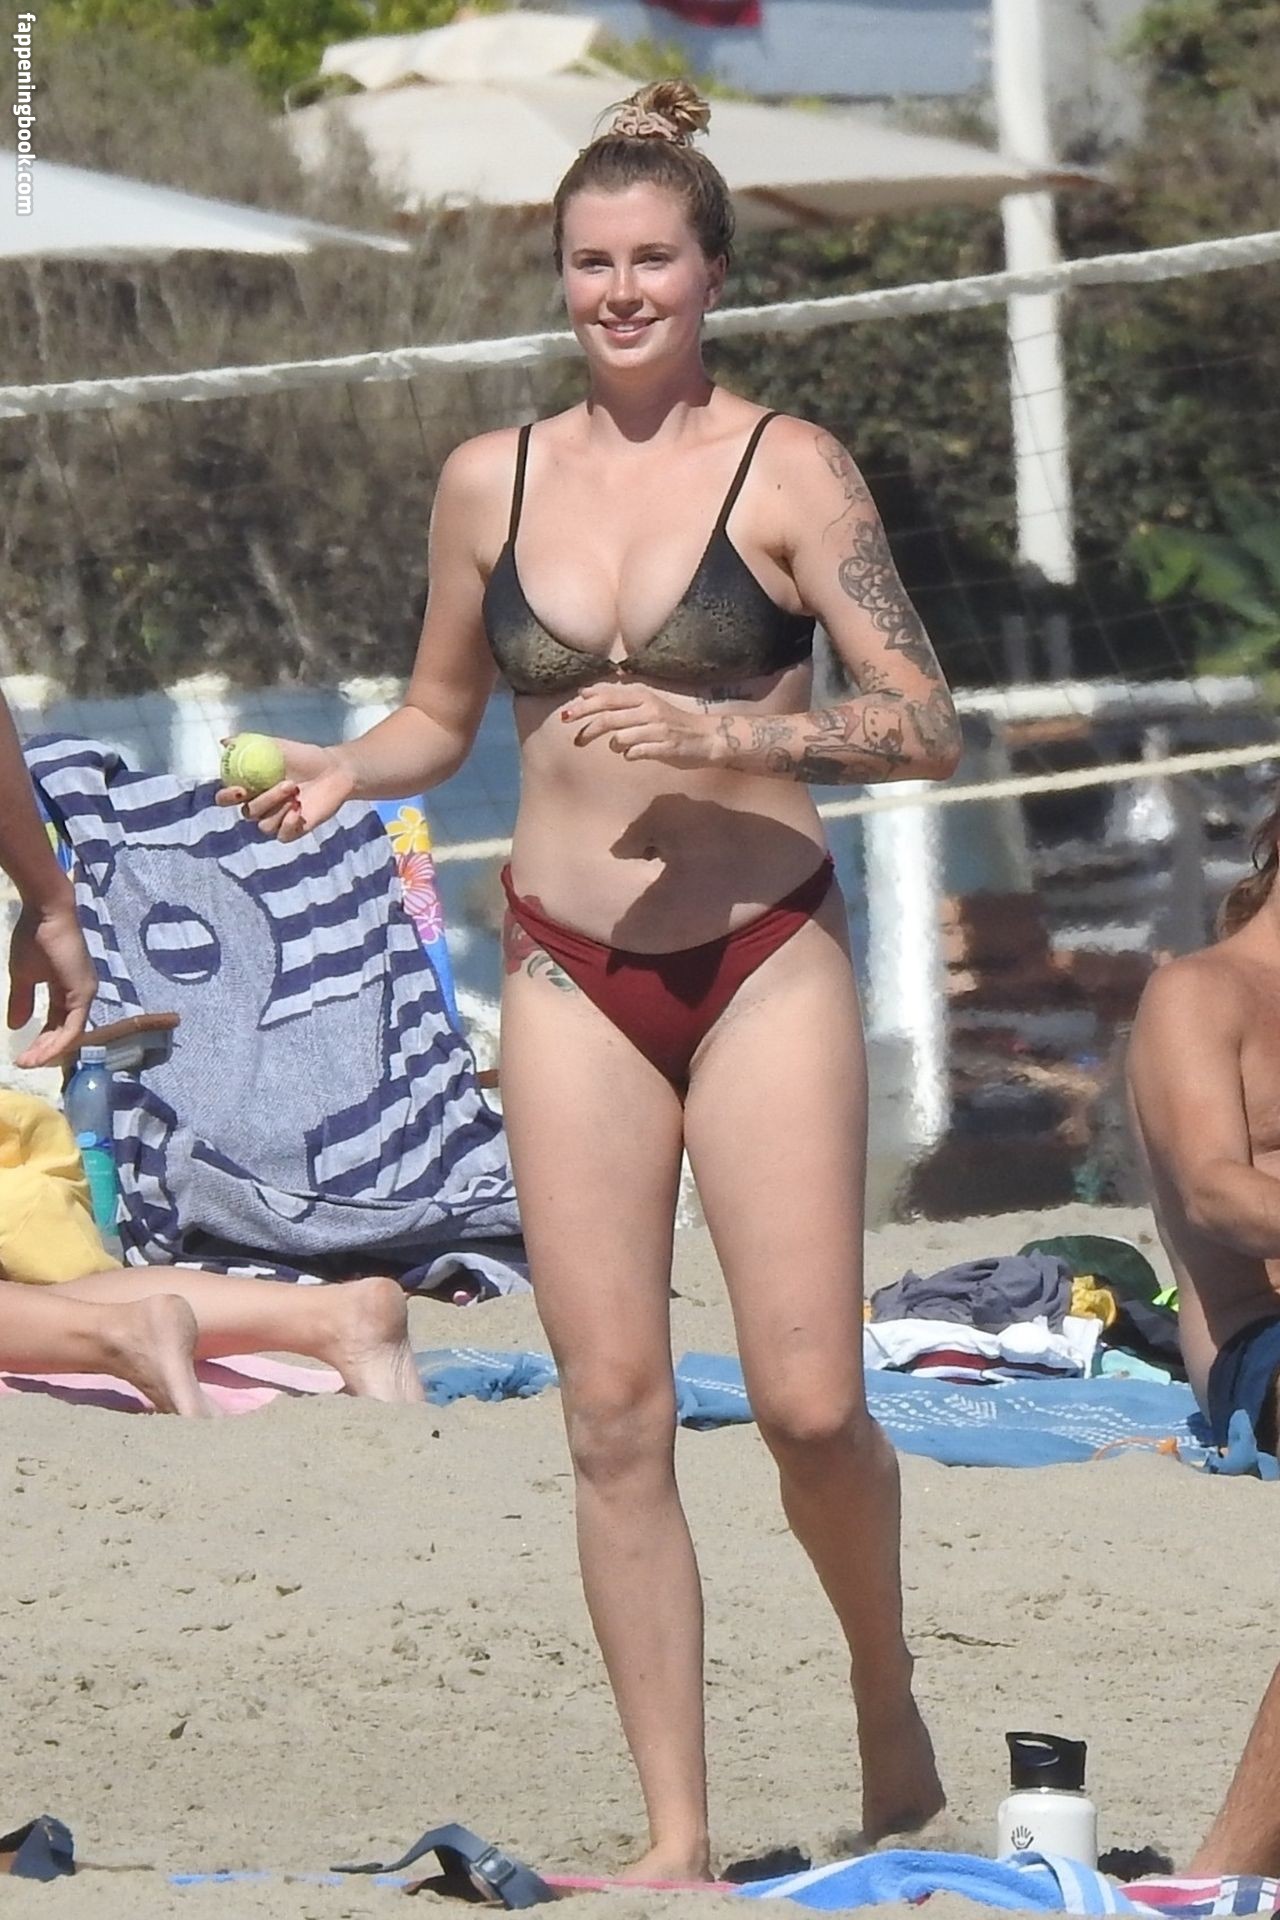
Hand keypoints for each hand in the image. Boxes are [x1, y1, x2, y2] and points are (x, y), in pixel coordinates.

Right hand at [8, 896, 97, 1067]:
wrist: (44, 914)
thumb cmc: (34, 938)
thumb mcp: (23, 976)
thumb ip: (22, 1001)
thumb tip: (15, 1025)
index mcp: (68, 991)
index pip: (57, 1025)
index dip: (40, 1042)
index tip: (21, 1057)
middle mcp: (81, 995)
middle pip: (65, 1033)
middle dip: (44, 1051)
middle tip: (24, 1064)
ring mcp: (85, 994)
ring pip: (71, 1034)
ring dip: (49, 1051)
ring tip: (29, 1062)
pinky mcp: (84, 992)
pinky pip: (74, 1026)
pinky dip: (58, 1042)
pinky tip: (42, 1053)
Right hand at [215, 737, 355, 843]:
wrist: (333, 769)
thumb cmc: (304, 757)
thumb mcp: (276, 747)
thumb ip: (249, 744)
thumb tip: (225, 743)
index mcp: (251, 788)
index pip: (226, 799)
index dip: (227, 797)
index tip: (240, 790)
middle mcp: (260, 806)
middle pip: (248, 813)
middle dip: (265, 799)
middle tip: (288, 784)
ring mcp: (277, 819)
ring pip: (264, 825)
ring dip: (279, 808)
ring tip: (297, 792)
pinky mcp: (293, 830)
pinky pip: (282, 836)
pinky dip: (288, 824)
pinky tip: (299, 810)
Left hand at [561, 685, 722, 768]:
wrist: (706, 737)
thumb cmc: (671, 722)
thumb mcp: (645, 704)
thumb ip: (617, 700)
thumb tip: (584, 693)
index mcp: (642, 696)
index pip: (606, 698)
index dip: (583, 707)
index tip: (566, 716)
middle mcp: (649, 709)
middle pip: (608, 717)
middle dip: (587, 729)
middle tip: (576, 740)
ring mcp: (657, 728)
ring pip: (620, 737)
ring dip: (614, 745)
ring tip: (619, 746)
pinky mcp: (664, 747)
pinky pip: (635, 753)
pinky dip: (629, 755)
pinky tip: (634, 754)